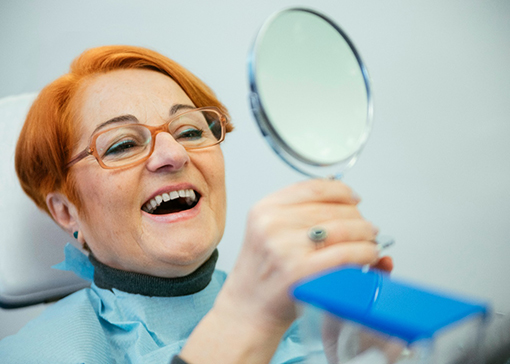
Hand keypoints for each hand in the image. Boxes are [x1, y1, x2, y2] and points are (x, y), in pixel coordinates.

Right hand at [181, 179, 390, 363]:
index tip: (354, 198)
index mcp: (264, 209)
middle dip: (358, 217)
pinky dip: (365, 253)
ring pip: (344, 228)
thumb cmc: (262, 274)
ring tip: (370, 241)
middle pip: (333, 208)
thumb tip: (343, 197)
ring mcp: (286, 247)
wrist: (248, 309)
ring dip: (366, 234)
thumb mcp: (267, 232)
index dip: (342, 191)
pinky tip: (368, 255)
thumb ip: (298, 212)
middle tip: (367, 227)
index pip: (314, 187)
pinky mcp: (301, 271)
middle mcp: (272, 224)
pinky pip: (346, 253)